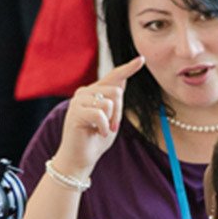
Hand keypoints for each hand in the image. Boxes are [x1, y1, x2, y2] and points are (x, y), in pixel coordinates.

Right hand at [53, 55, 144, 177]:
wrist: (80, 159)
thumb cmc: (96, 139)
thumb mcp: (111, 117)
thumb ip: (115, 99)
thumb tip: (122, 78)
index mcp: (94, 92)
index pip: (114, 76)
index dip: (129, 68)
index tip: (142, 59)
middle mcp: (85, 92)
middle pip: (116, 90)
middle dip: (120, 111)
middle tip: (113, 126)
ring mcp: (78, 101)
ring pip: (109, 102)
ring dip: (112, 120)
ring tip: (104, 130)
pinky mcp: (75, 112)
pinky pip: (100, 114)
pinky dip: (104, 126)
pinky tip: (98, 133)